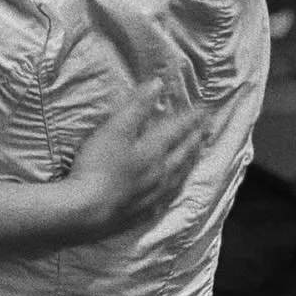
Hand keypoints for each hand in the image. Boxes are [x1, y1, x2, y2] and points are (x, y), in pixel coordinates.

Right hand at [63, 78, 198, 235]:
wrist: (87, 211)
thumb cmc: (98, 166)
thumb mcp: (115, 129)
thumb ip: (137, 106)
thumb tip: (158, 83)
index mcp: (153, 150)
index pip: (178, 130)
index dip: (191, 118)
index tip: (206, 109)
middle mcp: (160, 173)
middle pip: (183, 154)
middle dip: (196, 139)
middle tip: (208, 129)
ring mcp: (153, 195)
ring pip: (179, 176)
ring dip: (190, 162)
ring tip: (197, 154)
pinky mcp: (143, 213)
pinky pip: (168, 198)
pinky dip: (176, 188)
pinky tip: (175, 189)